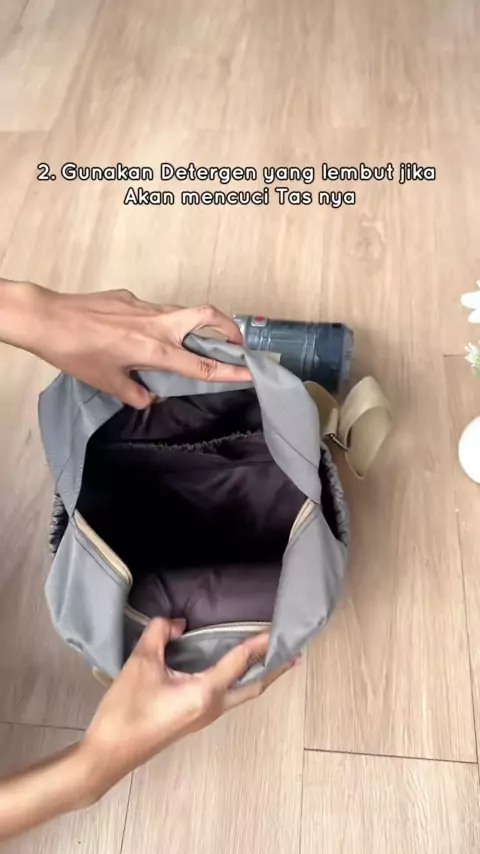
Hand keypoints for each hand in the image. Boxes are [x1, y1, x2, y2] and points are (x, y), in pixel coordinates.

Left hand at [0, 281, 250, 407]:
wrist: (48, 319)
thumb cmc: (76, 352)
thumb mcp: (107, 383)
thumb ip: (135, 393)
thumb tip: (150, 397)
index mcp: (155, 349)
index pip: (202, 363)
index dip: (230, 370)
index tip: (251, 372)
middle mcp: (157, 324)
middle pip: (206, 316)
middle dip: (228, 327)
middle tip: (235, 343)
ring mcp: (144, 306)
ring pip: (183, 312)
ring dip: (198, 325)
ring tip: (196, 344)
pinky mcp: (130, 298)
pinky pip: (157, 310)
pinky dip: (165, 323)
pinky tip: (144, 337)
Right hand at [82, 618, 297, 797]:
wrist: (109, 753)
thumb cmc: (127, 709)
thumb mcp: (141, 663)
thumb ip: (161, 633)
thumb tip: (178, 621)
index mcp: (205, 693)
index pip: (240, 662)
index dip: (259, 642)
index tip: (278, 629)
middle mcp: (213, 707)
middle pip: (253, 687)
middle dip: (274, 669)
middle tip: (295, 653)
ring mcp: (204, 717)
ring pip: (241, 694)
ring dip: (259, 676)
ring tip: (272, 658)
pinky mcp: (193, 720)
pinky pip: (226, 697)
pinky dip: (240, 682)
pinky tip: (232, 671)